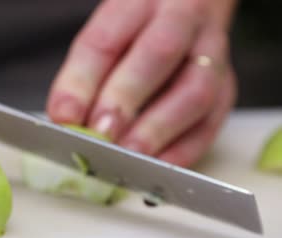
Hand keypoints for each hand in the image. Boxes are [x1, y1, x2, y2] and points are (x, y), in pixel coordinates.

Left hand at [47, 0, 237, 167]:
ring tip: (128, 156)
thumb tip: (64, 120)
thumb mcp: (105, 38)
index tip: (64, 117)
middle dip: (125, 99)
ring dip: (157, 130)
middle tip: (101, 135)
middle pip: (158, 53)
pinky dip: (182, 150)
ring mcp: (211, 55)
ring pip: (195, 90)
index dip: (83, 81)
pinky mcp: (226, 89)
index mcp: (140, 3)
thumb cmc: (137, 32)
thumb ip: (83, 76)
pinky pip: (210, 123)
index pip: (107, 39)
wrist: (187, 16)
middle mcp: (182, 21)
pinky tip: (157, 167)